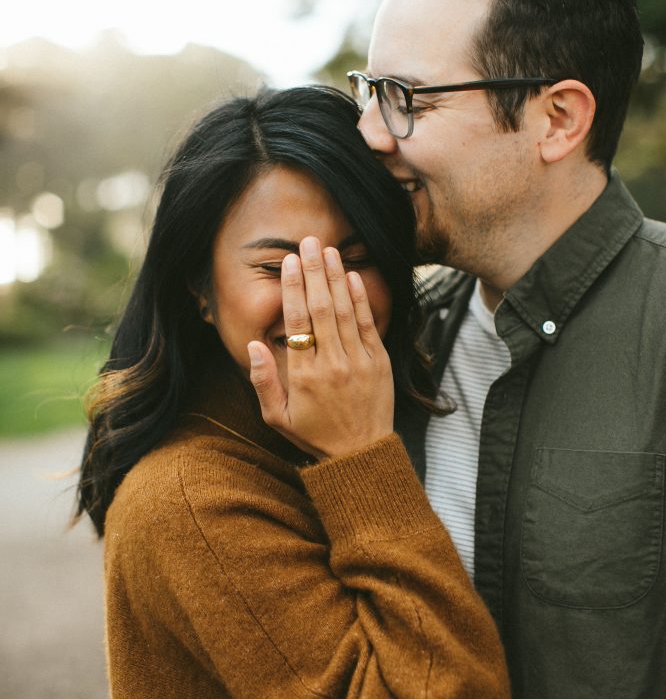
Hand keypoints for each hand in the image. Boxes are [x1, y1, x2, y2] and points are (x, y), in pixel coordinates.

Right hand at [248, 236, 393, 458]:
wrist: (362, 456)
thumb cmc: (315, 435)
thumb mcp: (277, 417)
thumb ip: (264, 381)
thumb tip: (253, 345)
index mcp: (304, 376)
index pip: (297, 322)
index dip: (293, 289)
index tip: (289, 263)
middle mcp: (332, 364)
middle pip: (322, 308)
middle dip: (314, 272)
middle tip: (308, 242)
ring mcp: (358, 362)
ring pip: (346, 311)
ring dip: (337, 278)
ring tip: (329, 250)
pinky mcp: (379, 363)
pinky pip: (368, 325)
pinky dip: (361, 300)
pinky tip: (352, 277)